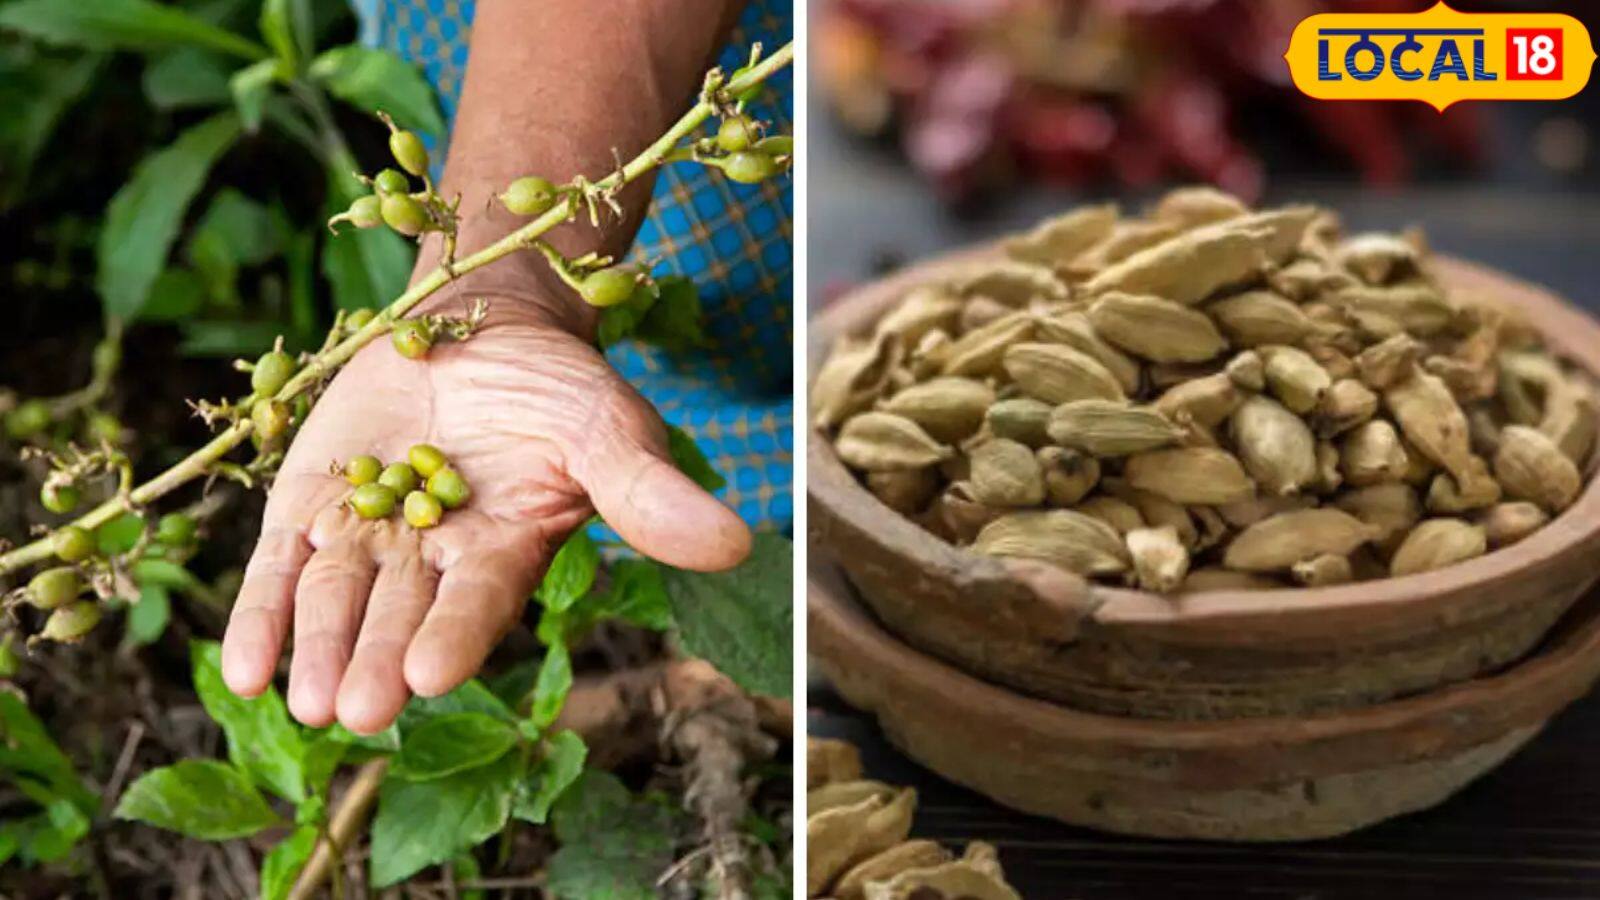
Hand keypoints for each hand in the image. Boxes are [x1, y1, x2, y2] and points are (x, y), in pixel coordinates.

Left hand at [219, 296, 750, 733]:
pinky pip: (281, 570)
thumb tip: (738, 545)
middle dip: (375, 661)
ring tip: (302, 698)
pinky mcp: (312, 510)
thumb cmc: (557, 387)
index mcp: (507, 551)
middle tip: (355, 710)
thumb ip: (651, 493)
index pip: (478, 600)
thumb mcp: (608, 429)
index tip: (426, 674)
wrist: (480, 324)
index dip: (453, 634)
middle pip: (399, 616)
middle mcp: (434, 561)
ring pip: (336, 603)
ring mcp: (368, 539)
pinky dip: (262, 615)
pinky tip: (243, 669)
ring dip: (317, 651)